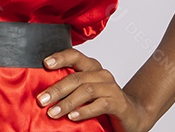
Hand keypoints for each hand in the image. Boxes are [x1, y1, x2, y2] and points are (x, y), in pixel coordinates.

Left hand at [35, 47, 150, 131]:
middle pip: (76, 77)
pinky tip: (72, 117)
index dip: (60, 57)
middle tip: (42, 100)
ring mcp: (111, 88)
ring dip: (67, 102)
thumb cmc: (104, 102)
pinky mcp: (118, 103)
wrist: (132, 115)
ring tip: (53, 112)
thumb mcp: (85, 92)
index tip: (45, 64)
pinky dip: (84, 111)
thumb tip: (44, 92)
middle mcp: (101, 74)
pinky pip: (100, 104)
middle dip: (57, 89)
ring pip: (86, 91)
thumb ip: (70, 88)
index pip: (75, 56)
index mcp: (92, 68)